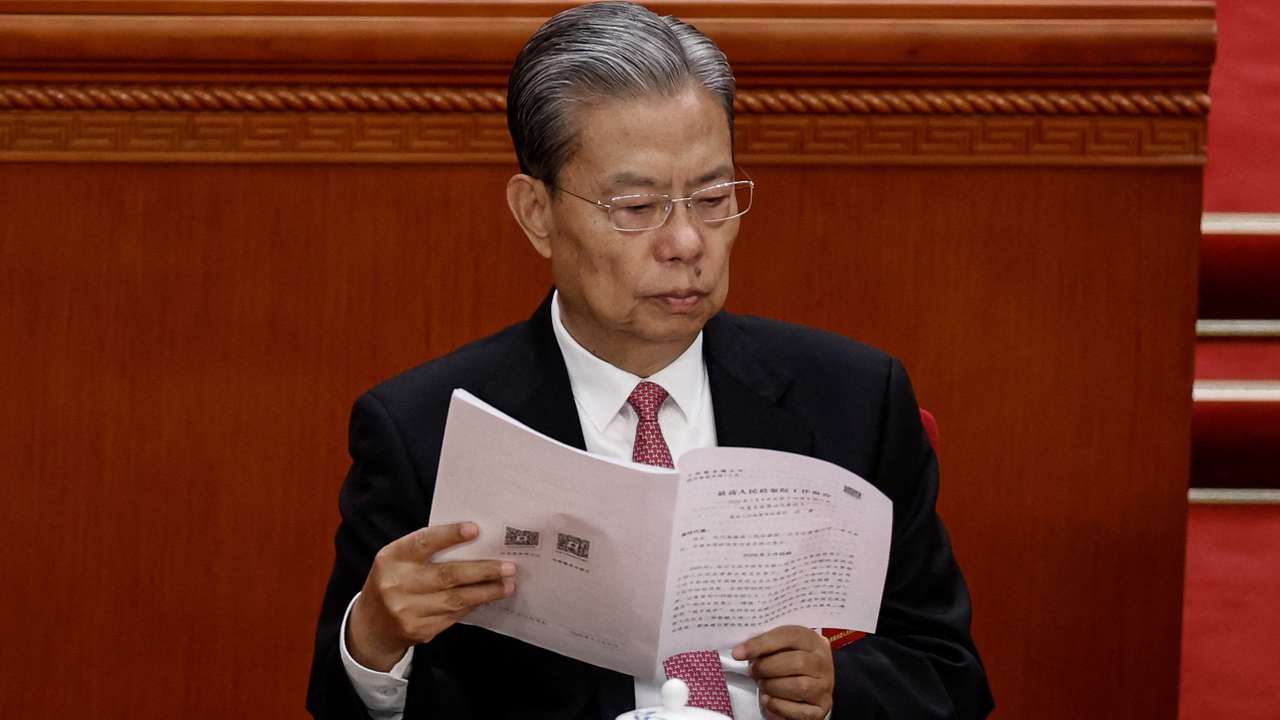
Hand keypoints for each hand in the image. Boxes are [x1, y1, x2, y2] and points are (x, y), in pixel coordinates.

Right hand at [346, 521, 514, 670]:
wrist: (371, 625)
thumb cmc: (393, 581)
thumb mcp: (398, 559)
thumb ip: (426, 550)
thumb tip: (474, 542)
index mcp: (392, 558)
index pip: (423, 543)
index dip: (449, 535)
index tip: (476, 529)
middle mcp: (397, 584)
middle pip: (448, 575)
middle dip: (483, 570)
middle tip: (509, 567)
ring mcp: (407, 610)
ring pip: (456, 599)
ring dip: (486, 591)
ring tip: (508, 584)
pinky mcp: (418, 630)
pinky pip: (453, 615)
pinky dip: (473, 605)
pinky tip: (487, 598)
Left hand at [733, 625, 833, 719]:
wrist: (812, 681)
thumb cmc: (791, 660)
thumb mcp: (782, 646)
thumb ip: (766, 644)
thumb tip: (741, 651)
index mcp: (812, 641)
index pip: (789, 636)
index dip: (761, 644)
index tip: (739, 653)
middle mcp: (823, 663)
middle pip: (797, 662)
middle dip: (767, 668)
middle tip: (753, 671)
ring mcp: (824, 686)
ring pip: (799, 686)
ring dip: (773, 687)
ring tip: (762, 685)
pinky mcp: (821, 708)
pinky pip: (800, 711)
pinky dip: (779, 707)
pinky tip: (769, 701)